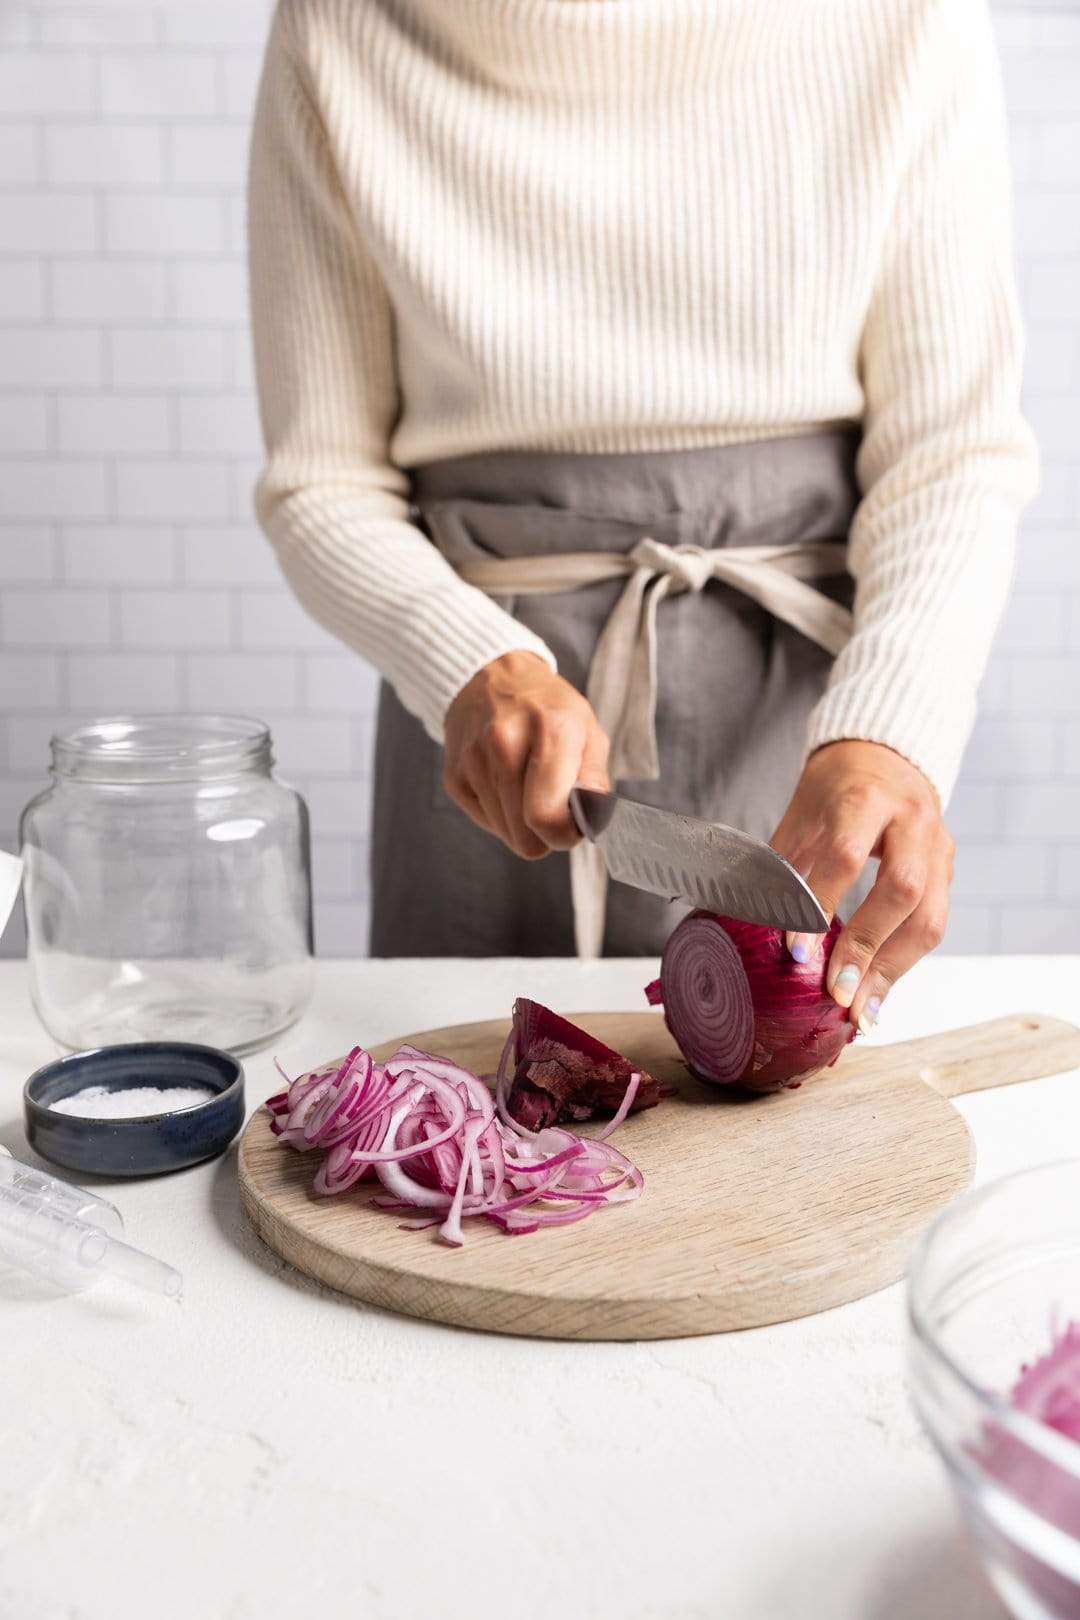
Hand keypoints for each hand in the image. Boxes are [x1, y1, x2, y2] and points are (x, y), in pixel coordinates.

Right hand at [442, 652, 609, 857]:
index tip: (571, 826)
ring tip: (528, 786)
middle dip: (545, 833)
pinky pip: (485, 822)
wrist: (491, 677)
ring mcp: (473, 761)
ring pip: (505, 834)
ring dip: (521, 822)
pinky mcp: (453, 776)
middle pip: (524, 837)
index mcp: (550, 731)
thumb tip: (587, 823)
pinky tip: (505, 783)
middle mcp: (504, 743)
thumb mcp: (588, 731)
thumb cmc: (547, 708)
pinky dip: (500, 813)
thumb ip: (594, 781)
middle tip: (553, 805)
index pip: (545, 818)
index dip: (563, 836)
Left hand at [770, 740, 953, 1032]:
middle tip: (837, 992)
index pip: (846, 856)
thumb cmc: (835, 788)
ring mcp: (938, 846)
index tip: (797, 955)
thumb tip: (753, 926)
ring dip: (892, 970)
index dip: (821, 907)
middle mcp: (912, 820)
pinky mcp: (948, 870)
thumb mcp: (801, 814)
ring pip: (930, 917)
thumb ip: (784, 866)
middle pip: (902, 891)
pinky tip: (879, 991)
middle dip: (867, 948)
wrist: (886, 754)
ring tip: (861, 1009)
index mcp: (866, 798)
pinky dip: (904, 962)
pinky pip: (934, 923)